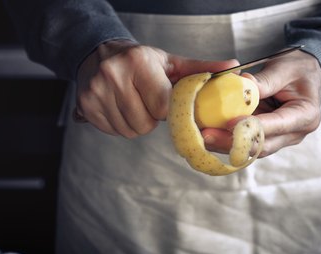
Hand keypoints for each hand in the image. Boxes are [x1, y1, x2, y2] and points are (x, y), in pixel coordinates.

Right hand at [75, 40, 238, 138]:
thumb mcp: (171, 63)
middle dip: (151, 118)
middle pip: (146, 123)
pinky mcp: (86, 106)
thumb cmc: (141, 61)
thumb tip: (234, 69)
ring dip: (136, 123)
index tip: (164, 100)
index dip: (167, 109)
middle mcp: (114, 75)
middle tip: (146, 101)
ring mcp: (96, 91)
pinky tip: (119, 107)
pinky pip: (113, 131)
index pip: (163, 106)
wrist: (99, 54)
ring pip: (130, 131)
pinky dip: (120, 125)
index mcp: (139, 62)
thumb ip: (203, 70)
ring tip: (134, 103)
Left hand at [201, 51, 320, 156]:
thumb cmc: (297, 68)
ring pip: (251, 149)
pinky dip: (228, 140)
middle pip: (262, 145)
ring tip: (203, 137)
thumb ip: (264, 80)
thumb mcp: (283, 68)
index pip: (277, 125)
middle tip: (207, 135)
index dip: (251, 126)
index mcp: (306, 115)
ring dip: (226, 144)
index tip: (228, 123)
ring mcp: (281, 139)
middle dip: (232, 142)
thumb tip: (240, 84)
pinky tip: (209, 134)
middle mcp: (294, 133)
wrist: (304, 74)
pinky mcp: (267, 138)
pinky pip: (247, 143)